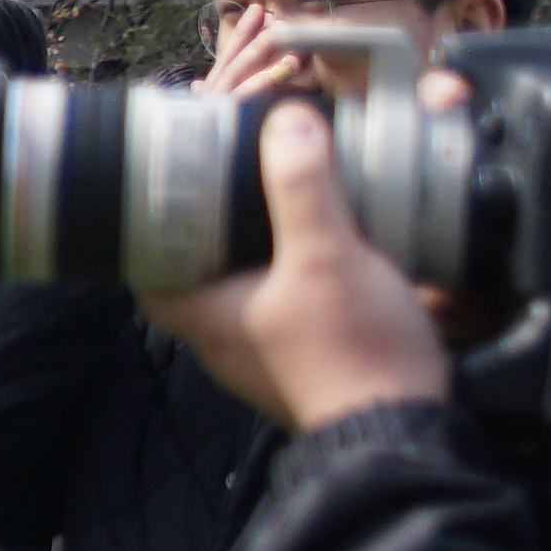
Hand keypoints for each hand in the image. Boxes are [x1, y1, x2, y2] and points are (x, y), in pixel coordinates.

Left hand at [145, 88, 453, 431]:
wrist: (406, 428)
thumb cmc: (354, 351)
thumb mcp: (325, 255)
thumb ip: (303, 187)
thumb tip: (287, 122)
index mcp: (204, 317)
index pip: (144, 271)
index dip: (145, 230)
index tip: (161, 190)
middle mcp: (223, 341)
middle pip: (195, 275)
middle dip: (209, 231)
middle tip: (226, 185)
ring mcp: (262, 357)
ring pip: (244, 292)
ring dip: (257, 253)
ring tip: (275, 208)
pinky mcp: (303, 363)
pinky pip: (284, 311)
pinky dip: (294, 280)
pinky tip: (323, 253)